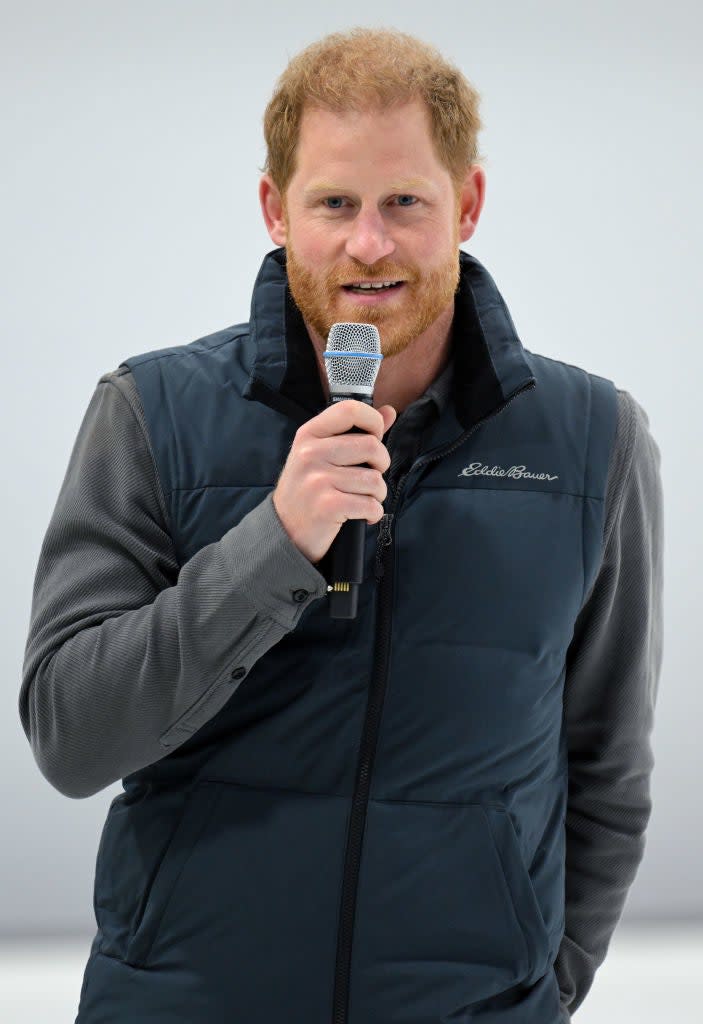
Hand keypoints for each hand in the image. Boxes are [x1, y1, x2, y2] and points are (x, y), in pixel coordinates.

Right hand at [272, 399, 396, 563]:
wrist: (284, 530)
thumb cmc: (307, 489)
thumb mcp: (321, 454)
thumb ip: (355, 431)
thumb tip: (389, 411)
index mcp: (309, 435)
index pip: (350, 410)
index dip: (373, 422)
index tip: (374, 439)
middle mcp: (310, 454)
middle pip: (372, 446)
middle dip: (381, 465)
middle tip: (369, 476)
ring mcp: (317, 480)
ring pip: (375, 479)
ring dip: (377, 494)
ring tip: (362, 498)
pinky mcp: (327, 506)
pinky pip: (371, 505)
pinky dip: (374, 513)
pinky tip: (363, 514)